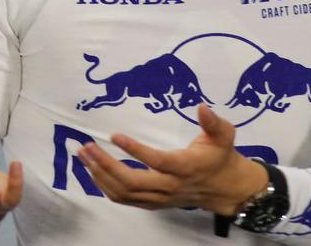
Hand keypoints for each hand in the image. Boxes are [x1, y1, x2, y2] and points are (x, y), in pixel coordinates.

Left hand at [77, 104, 266, 215]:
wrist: (226, 189)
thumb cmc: (221, 157)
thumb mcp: (223, 136)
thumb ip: (213, 122)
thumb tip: (201, 106)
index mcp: (186, 167)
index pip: (158, 161)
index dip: (136, 150)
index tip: (114, 135)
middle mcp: (170, 186)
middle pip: (133, 182)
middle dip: (106, 165)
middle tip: (87, 146)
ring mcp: (160, 198)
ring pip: (124, 193)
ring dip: (100, 175)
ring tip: (84, 155)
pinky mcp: (153, 203)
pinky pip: (124, 199)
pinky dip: (105, 186)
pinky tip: (93, 170)